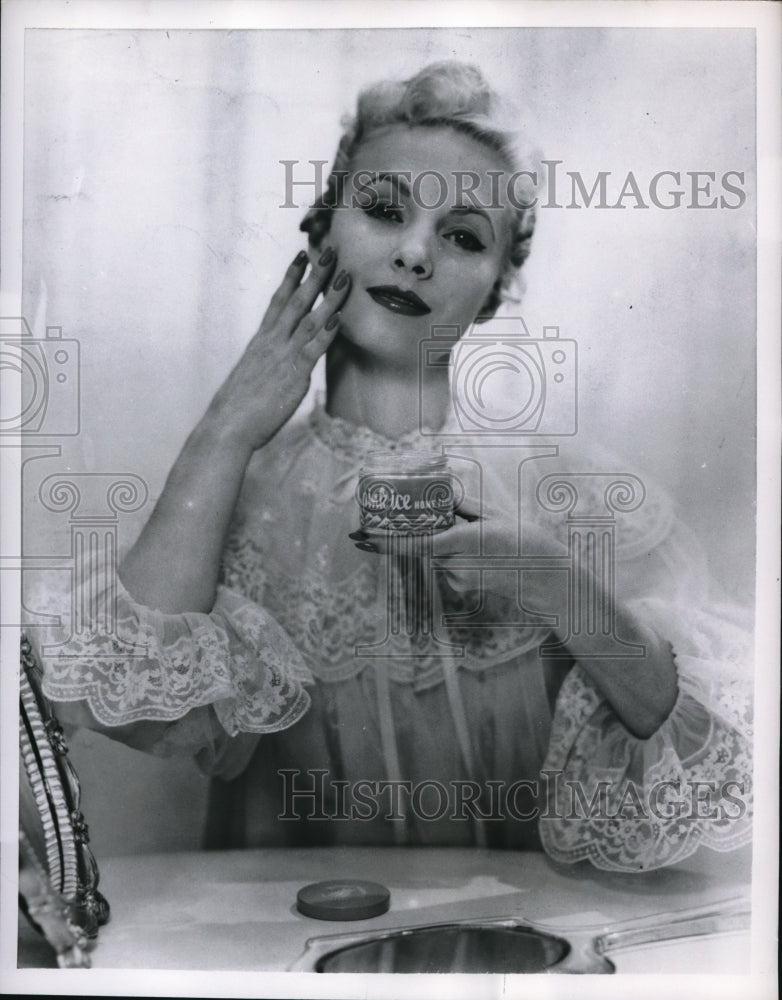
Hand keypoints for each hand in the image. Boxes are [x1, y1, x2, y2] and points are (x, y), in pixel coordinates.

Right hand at [206, 246, 350, 451]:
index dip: (291, 277)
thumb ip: (266, 365)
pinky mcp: (293, 376)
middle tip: (330, 249)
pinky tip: (340, 317)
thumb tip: (275, 364)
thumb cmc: (237, 409)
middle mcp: (272, 344)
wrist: (227, 427)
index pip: (278, 301)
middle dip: (315, 274)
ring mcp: (282, 357)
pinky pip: (313, 349)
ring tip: (344, 275)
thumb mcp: (251, 377)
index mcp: (261, 342)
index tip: (301, 255)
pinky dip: (327, 332)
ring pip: (309, 319)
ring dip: (329, 296)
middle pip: (296, 301)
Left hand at [350, 493, 567, 608]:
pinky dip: (451, 553)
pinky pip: (445, 564)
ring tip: (476, 537)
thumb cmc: (523, 541)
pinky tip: (478, 552)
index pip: (416, 544)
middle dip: (418, 531)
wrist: (545, 578)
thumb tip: (439, 489)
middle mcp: (456, 564)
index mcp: (464, 542)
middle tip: (429, 520)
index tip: (361, 536)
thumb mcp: (493, 514)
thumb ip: (462, 504)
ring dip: (442, 541)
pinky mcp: (460, 587)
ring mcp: (457, 579)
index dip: (385, 542)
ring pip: (434, 553)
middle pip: (422, 543)